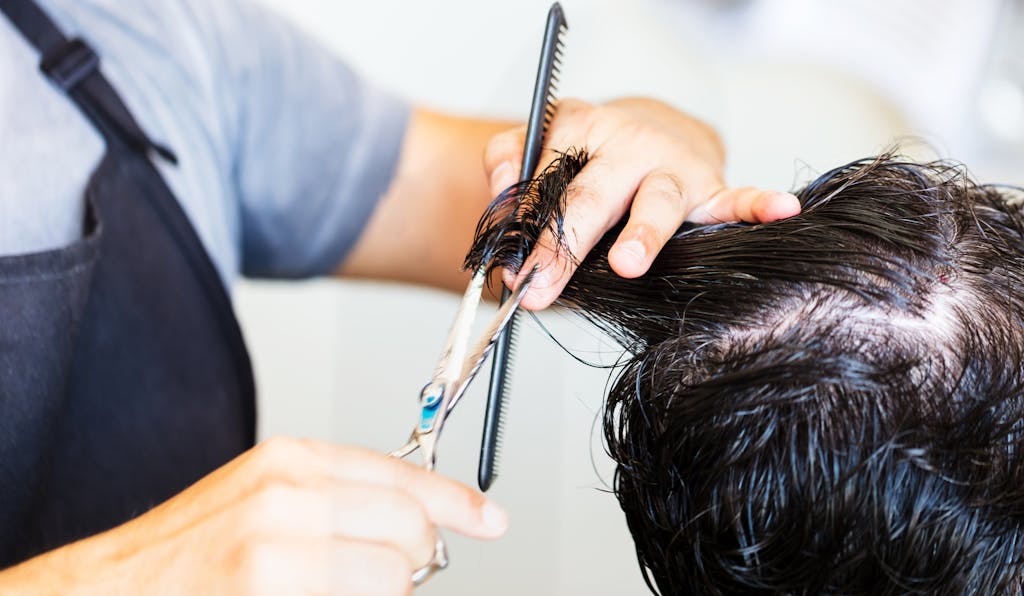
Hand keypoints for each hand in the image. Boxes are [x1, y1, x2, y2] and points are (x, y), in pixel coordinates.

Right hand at [0, 438, 506, 594]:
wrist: (113, 593)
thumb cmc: (190, 553)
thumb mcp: (262, 497)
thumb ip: (336, 497)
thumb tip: (414, 519)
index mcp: (289, 461)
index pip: (402, 474)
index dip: (456, 501)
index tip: (490, 518)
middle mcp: (288, 497)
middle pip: (411, 526)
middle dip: (420, 556)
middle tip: (405, 571)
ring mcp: (278, 553)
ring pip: (394, 575)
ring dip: (389, 588)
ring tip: (343, 588)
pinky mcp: (271, 594)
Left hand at [483, 97, 800, 309]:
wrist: (650, 128)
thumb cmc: (592, 152)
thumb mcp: (542, 145)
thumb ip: (508, 163)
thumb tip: (499, 204)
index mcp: (577, 127)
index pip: (544, 181)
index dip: (524, 228)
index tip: (511, 270)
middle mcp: (625, 142)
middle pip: (590, 196)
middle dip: (563, 245)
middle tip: (542, 281)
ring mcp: (670, 163)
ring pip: (656, 199)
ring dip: (642, 232)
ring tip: (627, 261)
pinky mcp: (709, 183)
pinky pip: (735, 196)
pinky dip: (757, 203)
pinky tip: (780, 211)